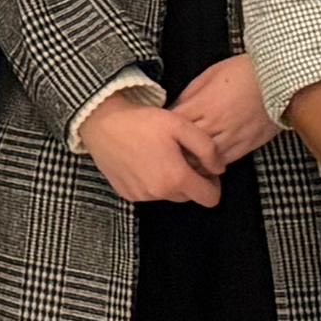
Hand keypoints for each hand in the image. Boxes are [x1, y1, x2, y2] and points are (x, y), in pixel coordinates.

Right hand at [75, 93, 222, 208]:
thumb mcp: (182, 125)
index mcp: (176, 178)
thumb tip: (219, 169)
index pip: (210, 199)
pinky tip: (143, 161)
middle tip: (181, 156)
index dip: (214, 185)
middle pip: (189, 197)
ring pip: (168, 195)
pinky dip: (151, 182)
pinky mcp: (126, 194)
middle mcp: (159, 193)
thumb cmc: (143, 121)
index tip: (206, 169)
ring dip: (170, 182)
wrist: (101, 122)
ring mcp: (140, 196)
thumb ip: (207, 149)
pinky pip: (149, 194)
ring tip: (160, 156)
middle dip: (191, 181)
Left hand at [174, 53, 273, 165]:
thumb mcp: (210, 74)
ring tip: (182, 161)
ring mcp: (231, 137)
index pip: (174, 124)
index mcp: (203, 104)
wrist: (279, 79)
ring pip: (203, 159)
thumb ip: (190, 94)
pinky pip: (224, 161)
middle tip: (165, 150)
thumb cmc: (244, 71)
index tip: (158, 129)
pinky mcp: (247, 145)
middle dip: (173, 148)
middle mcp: (215, 124)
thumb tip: (176, 108)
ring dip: (191, 160)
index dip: (163, 128)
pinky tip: (206, 164)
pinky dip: (213, 165)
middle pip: (185, 145)